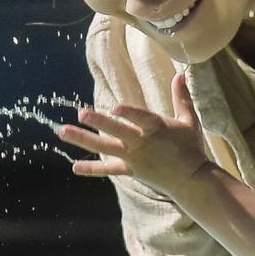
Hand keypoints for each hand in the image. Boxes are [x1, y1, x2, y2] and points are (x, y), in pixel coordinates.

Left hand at [57, 72, 209, 196]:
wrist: (191, 181)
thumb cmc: (191, 148)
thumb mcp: (189, 121)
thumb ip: (181, 98)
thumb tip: (180, 74)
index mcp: (157, 129)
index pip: (141, 118)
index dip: (128, 113)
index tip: (114, 108)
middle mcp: (142, 143)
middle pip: (117, 131)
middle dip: (99, 122)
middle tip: (81, 113)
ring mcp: (134, 158)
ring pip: (105, 148)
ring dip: (83, 140)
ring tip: (63, 132)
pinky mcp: (130, 171)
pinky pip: (109, 170)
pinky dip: (92, 169)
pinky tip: (74, 167)